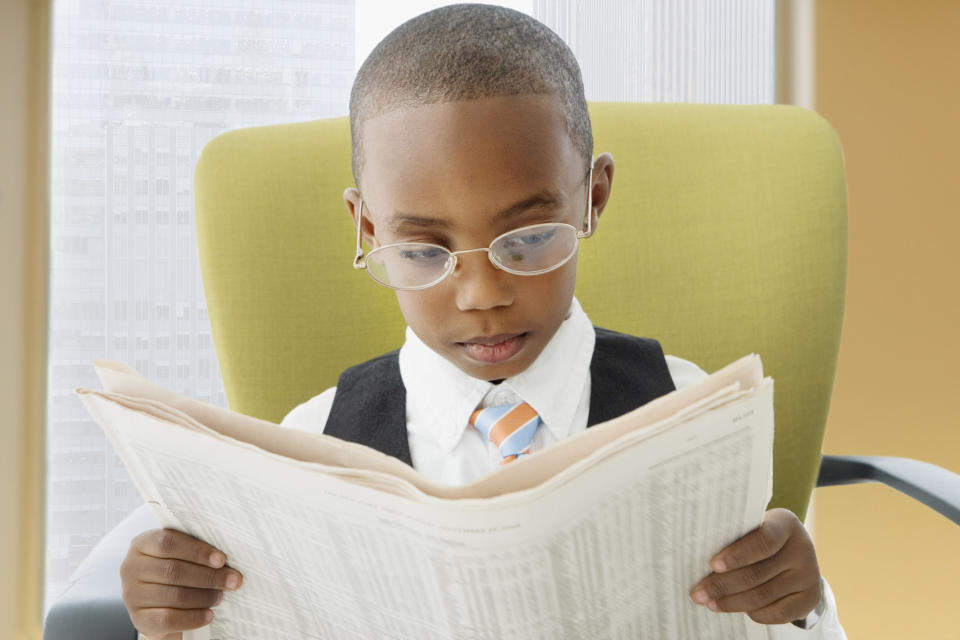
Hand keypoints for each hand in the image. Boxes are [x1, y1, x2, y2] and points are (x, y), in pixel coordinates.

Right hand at [120, 528, 242, 639]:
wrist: (158, 604)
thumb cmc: (175, 571)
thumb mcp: (179, 555)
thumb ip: (195, 550)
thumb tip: (226, 559)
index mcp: (142, 544)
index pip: (169, 542)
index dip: (198, 551)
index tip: (222, 559)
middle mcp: (131, 568)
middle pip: (174, 571)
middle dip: (209, 576)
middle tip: (233, 581)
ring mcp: (131, 595)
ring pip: (174, 595)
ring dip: (204, 597)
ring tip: (221, 596)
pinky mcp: (138, 619)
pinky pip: (168, 619)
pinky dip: (193, 617)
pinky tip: (209, 615)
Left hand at [689, 508, 821, 624]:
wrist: (793, 552)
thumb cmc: (759, 536)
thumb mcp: (751, 528)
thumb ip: (733, 539)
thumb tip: (697, 560)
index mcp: (785, 523)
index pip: (763, 541)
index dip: (737, 555)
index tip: (712, 565)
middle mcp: (802, 548)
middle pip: (757, 573)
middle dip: (722, 585)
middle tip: (698, 594)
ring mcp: (809, 574)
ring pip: (763, 595)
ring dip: (732, 602)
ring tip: (710, 603)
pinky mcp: (810, 598)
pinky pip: (778, 613)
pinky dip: (755, 613)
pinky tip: (738, 609)